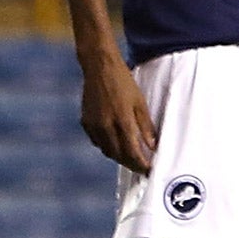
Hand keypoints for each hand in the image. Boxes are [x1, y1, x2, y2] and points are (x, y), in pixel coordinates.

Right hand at [79, 53, 156, 174]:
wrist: (99, 67)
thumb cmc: (123, 82)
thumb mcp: (140, 102)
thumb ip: (146, 126)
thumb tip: (153, 147)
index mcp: (122, 120)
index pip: (132, 152)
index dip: (141, 164)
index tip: (150, 170)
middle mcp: (105, 125)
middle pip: (118, 155)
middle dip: (131, 164)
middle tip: (141, 167)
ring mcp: (93, 124)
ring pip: (106, 150)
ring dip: (119, 157)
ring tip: (130, 157)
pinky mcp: (85, 122)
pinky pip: (97, 141)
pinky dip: (107, 146)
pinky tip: (115, 143)